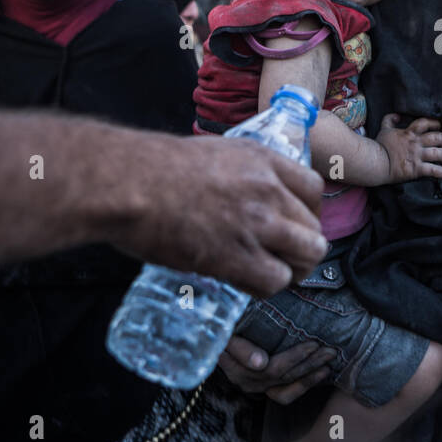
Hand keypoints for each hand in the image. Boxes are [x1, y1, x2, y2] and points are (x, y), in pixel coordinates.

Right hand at [116, 133, 328, 298]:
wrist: (127, 184)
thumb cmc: (154, 168)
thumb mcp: (214, 153)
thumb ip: (241, 172)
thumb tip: (245, 192)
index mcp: (263, 160)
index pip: (314, 189)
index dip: (309, 212)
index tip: (296, 223)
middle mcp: (268, 191)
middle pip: (314, 228)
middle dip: (304, 246)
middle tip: (286, 257)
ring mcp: (256, 225)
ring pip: (307, 255)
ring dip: (294, 270)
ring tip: (276, 274)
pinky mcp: (235, 258)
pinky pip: (275, 281)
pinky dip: (267, 288)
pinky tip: (251, 285)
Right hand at [218, 335, 335, 404]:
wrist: (216, 332)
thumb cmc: (223, 324)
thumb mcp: (226, 331)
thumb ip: (239, 348)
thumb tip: (261, 364)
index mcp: (235, 366)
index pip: (270, 367)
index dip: (294, 357)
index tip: (314, 345)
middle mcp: (246, 381)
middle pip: (282, 374)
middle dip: (308, 361)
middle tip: (330, 348)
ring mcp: (256, 386)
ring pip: (287, 385)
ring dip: (310, 373)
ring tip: (329, 358)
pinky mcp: (266, 388)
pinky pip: (287, 394)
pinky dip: (305, 384)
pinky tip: (322, 372)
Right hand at [376, 114, 441, 181]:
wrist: (375, 163)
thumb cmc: (379, 146)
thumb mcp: (384, 129)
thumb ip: (389, 120)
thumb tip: (397, 115)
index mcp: (409, 133)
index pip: (425, 123)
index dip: (434, 123)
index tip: (438, 125)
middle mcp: (416, 144)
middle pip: (437, 138)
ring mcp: (417, 157)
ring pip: (439, 154)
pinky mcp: (417, 170)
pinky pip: (433, 170)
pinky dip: (441, 172)